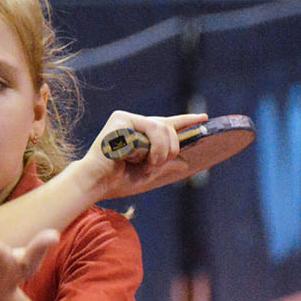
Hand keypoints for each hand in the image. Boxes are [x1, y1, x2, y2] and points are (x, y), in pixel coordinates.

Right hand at [84, 110, 207, 199]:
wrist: (96, 182)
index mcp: (140, 133)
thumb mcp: (148, 173)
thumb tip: (185, 162)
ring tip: (149, 164)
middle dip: (170, 148)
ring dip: (161, 150)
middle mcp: (134, 123)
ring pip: (161, 128)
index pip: (167, 124)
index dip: (186, 120)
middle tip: (158, 164)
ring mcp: (126, 119)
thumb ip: (165, 165)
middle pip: (168, 127)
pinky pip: (149, 129)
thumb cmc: (117, 180)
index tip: (203, 118)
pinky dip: (150, 147)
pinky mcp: (120, 120)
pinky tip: (136, 157)